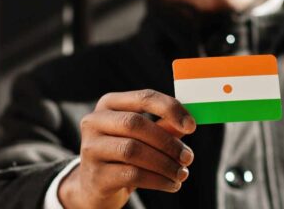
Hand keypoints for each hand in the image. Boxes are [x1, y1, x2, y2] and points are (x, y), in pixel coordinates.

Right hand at [58, 89, 196, 208]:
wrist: (95, 186)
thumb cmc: (123, 154)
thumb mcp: (141, 136)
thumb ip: (163, 126)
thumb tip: (188, 123)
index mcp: (109, 104)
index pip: (143, 97)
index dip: (170, 109)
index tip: (192, 126)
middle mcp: (94, 122)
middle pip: (135, 124)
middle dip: (167, 141)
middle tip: (188, 157)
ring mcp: (91, 148)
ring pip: (133, 150)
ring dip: (165, 163)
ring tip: (181, 173)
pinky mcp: (96, 175)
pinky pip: (132, 175)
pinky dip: (158, 180)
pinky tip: (171, 184)